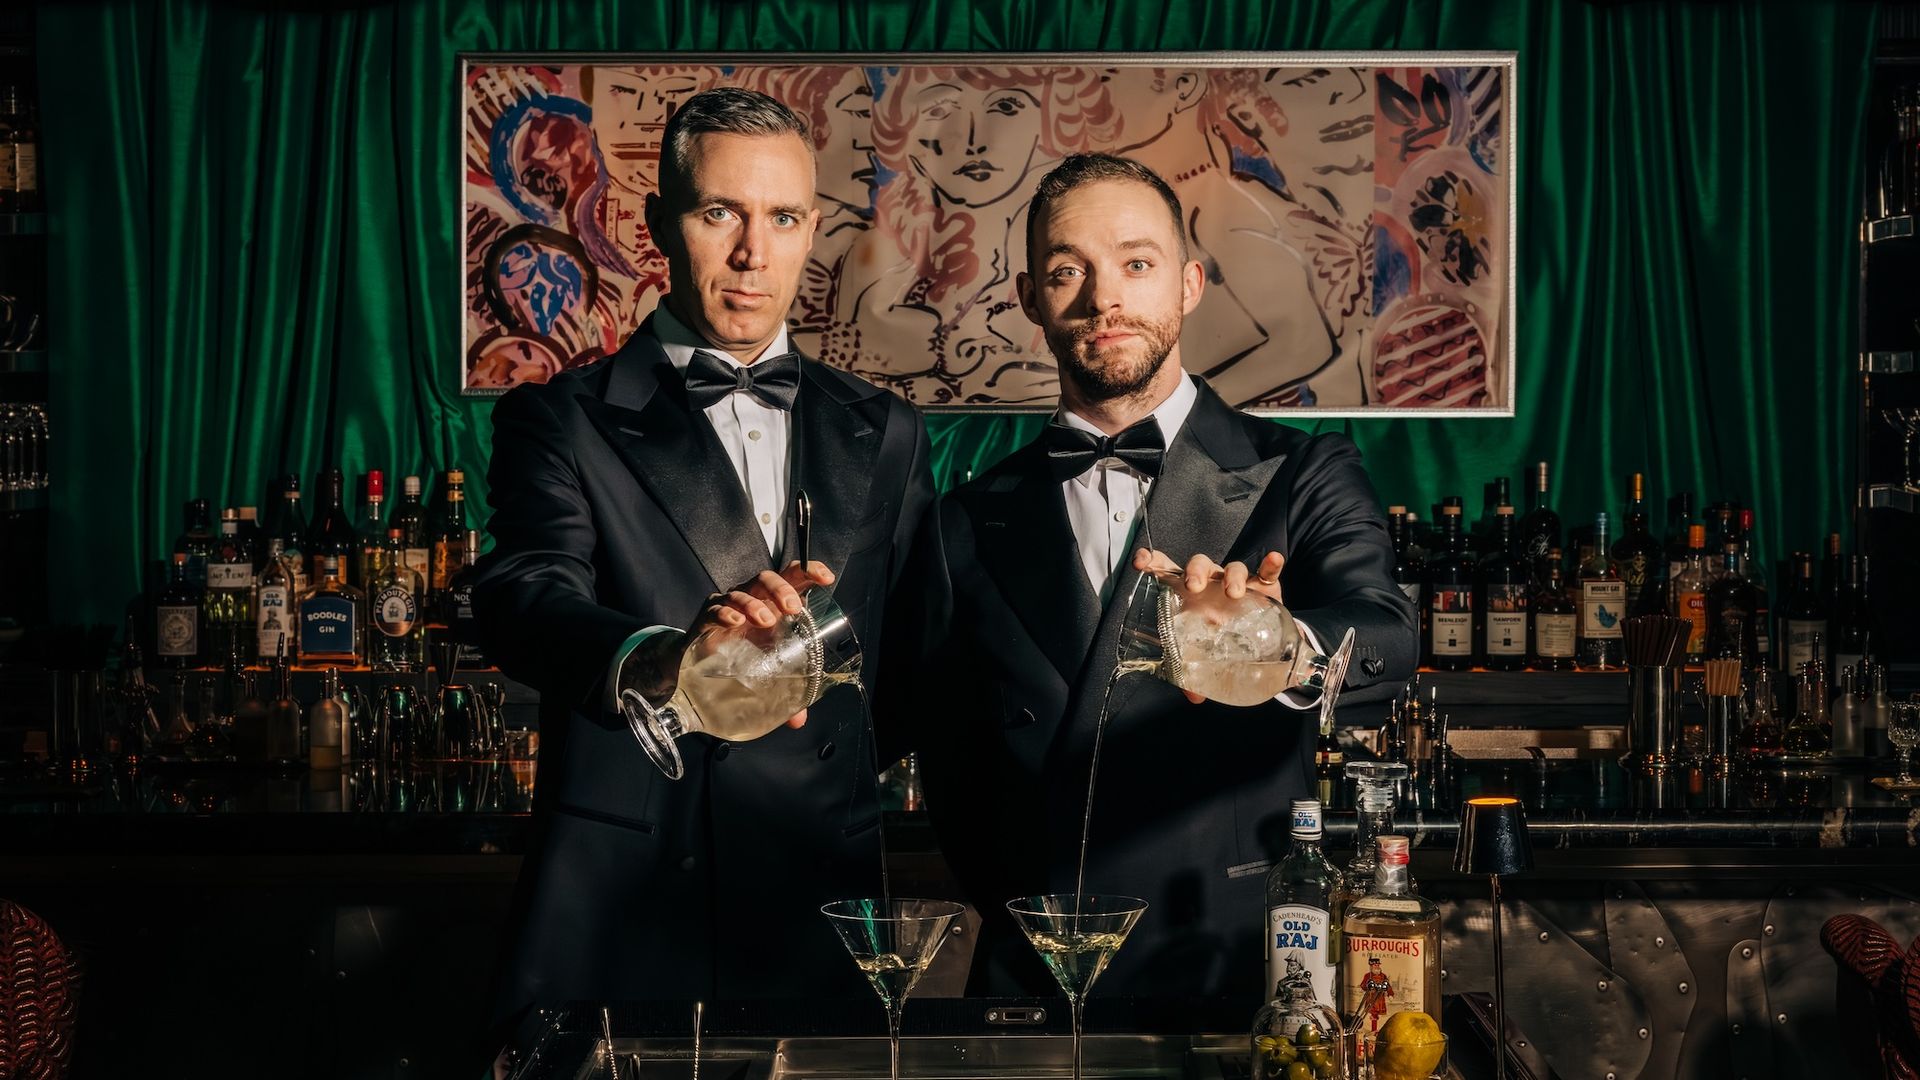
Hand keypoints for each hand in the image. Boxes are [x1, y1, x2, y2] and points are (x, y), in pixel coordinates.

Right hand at [693, 560, 837, 727]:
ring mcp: (727, 605)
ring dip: (754, 604)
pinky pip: (715, 608)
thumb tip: (799, 719)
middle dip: (781, 589)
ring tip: (764, 620)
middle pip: (767, 579)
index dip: (810, 571)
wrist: (696, 667)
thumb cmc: (738, 658)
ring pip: (742, 592)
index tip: (826, 578)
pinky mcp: (706, 617)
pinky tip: (734, 623)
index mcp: (772, 604)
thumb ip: (785, 692)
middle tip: (792, 608)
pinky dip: (725, 613)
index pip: (792, 576)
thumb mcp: (765, 671)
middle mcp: (751, 599)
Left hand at [1130, 548, 1286, 702]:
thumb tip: (1194, 696)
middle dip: (1194, 571)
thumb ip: (1194, 671)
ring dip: (1231, 576)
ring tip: (1233, 594)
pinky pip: (1265, 572)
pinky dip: (1270, 565)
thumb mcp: (1204, 654)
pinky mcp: (1263, 587)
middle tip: (1194, 587)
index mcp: (1188, 594)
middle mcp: (1211, 583)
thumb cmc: (1221, 640)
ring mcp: (1237, 582)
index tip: (1141, 562)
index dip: (1152, 562)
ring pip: (1231, 567)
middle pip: (1199, 565)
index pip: (1166, 570)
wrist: (1257, 644)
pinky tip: (1273, 560)